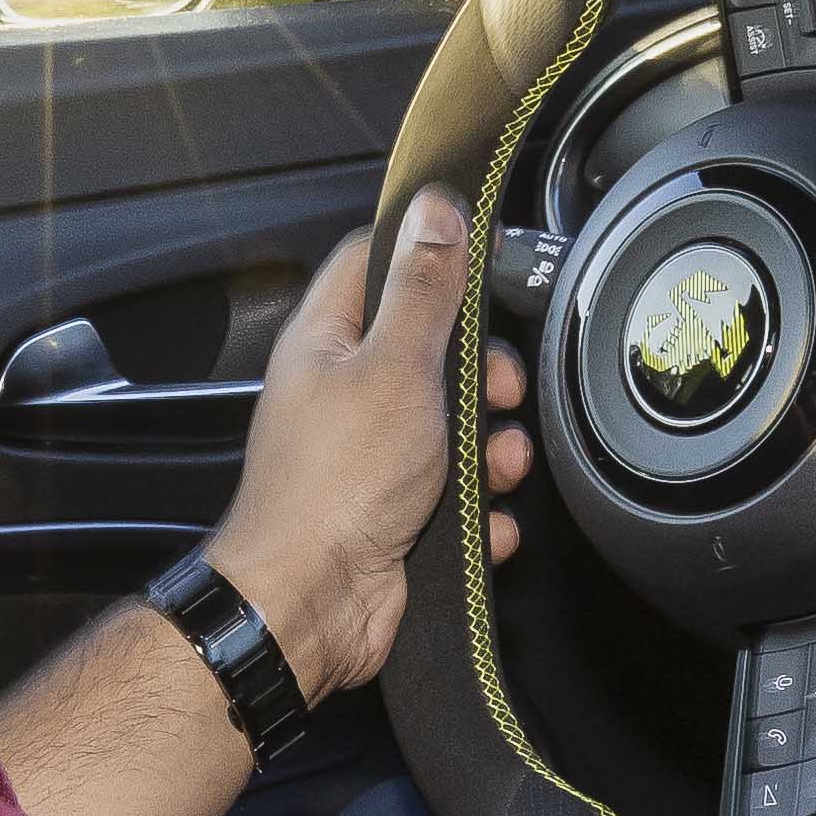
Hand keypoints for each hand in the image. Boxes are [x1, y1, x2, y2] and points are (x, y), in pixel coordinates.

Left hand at [204, 190, 537, 705]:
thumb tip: (435, 210)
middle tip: (502, 390)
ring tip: (498, 467)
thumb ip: (421, 289)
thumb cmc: (335, 487)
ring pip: (455, 429)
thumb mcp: (395, 367)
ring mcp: (370, 456)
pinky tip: (484, 522)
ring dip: (493, 450)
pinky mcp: (395, 513)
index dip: (433, 255)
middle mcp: (344, 393)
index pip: (377, 262)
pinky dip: (481, 511)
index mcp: (327, 341)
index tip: (484, 267)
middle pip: (433, 350)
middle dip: (484, 374)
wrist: (312, 605)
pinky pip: (458, 497)